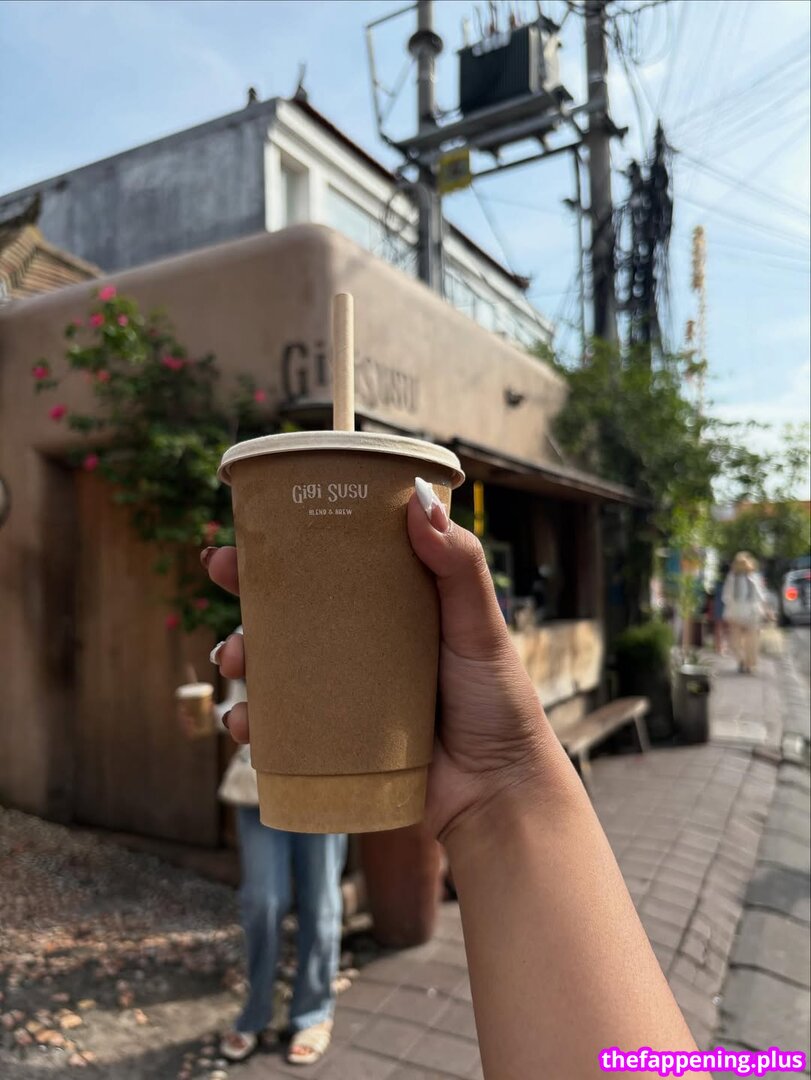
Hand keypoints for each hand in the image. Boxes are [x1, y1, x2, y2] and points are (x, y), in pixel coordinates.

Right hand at [204, 489, 564, 839]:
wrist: (497, 792)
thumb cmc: (497, 702)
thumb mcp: (478, 625)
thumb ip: (458, 564)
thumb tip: (419, 497)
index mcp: (390, 610)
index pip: (332, 566)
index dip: (290, 544)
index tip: (255, 523)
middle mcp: (359, 648)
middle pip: (290, 611)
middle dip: (246, 590)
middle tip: (222, 571)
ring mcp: (342, 695)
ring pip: (274, 667)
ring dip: (239, 654)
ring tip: (234, 658)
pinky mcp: (331, 742)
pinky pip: (277, 728)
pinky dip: (249, 722)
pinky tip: (242, 722)